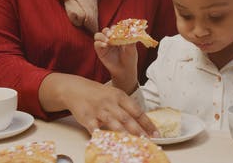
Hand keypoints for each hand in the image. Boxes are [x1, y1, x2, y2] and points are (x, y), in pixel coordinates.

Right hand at [39, 73, 156, 136]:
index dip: (147, 123)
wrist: (76, 89)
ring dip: (123, 133)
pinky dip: (100, 135)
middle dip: (138, 130)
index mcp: (120, 96)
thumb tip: (143, 123)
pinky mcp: (87, 117)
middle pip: (127, 118)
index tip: (156, 134)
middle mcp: (111, 102)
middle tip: (147, 141)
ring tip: (132, 143)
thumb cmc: (99, 94)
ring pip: (113, 122)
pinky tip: (106, 141)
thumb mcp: (115, 95)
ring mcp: (99, 110)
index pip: (137, 111)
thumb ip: (127, 108)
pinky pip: (94, 128)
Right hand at [94, 28, 137, 93]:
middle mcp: (110, 39)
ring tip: (108, 41)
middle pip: (106, 30)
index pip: (114, 28)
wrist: (125, 71)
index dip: (115, 27)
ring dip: (102, 36)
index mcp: (118, 36)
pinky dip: (99, 43)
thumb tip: (132, 32)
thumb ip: (131, 40)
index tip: (118, 30)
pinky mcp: (100, 51)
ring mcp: (104, 44)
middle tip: (111, 35)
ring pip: (98, 35)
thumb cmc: (130, 59)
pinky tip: (105, 45)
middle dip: (108, 31)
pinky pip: (96, 44)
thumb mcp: (132, 49)